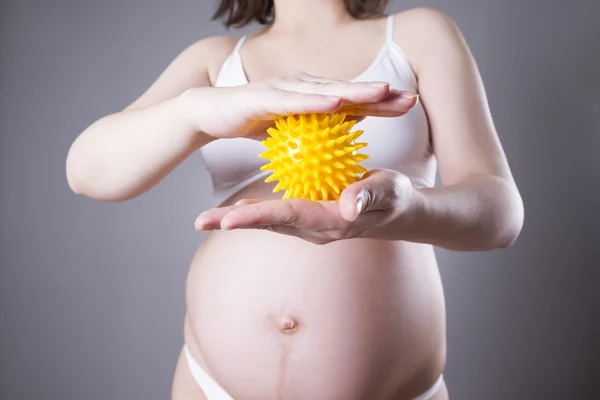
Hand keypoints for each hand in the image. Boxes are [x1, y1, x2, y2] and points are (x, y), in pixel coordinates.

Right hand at [183, 72, 418, 139]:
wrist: (209, 113)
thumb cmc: (251, 120)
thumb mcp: (292, 128)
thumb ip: (320, 124)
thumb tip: (350, 123)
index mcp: (310, 93)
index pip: (352, 98)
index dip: (381, 101)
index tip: (410, 104)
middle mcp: (302, 85)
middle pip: (347, 89)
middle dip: (380, 92)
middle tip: (410, 98)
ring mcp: (284, 87)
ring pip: (325, 89)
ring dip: (355, 90)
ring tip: (383, 92)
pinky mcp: (264, 95)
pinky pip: (294, 99)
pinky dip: (316, 100)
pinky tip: (337, 102)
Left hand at [194, 169, 416, 244]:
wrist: (396, 213)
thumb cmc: (395, 199)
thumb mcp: (388, 191)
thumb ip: (368, 196)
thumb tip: (347, 205)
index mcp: (329, 221)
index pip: (289, 216)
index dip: (259, 216)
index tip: (229, 219)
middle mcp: (313, 228)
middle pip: (268, 223)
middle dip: (233, 223)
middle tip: (199, 222)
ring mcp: (309, 224)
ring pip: (267, 221)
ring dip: (236, 220)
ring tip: (204, 219)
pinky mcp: (308, 216)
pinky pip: (276, 215)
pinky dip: (253, 213)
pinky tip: (233, 211)